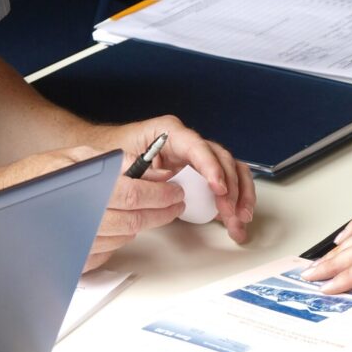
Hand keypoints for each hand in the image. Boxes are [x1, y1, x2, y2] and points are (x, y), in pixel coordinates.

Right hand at [0, 146, 185, 271]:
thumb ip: (108, 162)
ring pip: (125, 236)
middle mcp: (84, 219)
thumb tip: (139, 166)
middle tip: (174, 204)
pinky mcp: (74, 259)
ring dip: (141, 224)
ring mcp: (79, 242)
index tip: (174, 193)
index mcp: (86, 190)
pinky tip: (117, 225)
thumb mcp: (72, 157)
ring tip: (149, 212)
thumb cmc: (31, 179)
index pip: (137, 196)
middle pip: (137, 220)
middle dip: (162, 212)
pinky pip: (108, 252)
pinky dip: (118, 239)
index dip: (161, 195)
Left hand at [89, 115, 255, 243]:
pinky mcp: (201, 173)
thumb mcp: (122, 158)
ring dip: (241, 195)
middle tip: (230, 212)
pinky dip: (236, 199)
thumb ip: (143, 169)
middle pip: (222, 160)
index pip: (198, 147)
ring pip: (232, 170)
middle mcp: (189, 142)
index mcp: (170, 132)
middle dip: (231, 188)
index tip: (218, 187)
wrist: (111, 150)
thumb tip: (163, 181)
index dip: (211, 167)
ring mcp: (198, 158)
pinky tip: (237, 217)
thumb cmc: (117, 151)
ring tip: (241, 219)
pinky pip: (227, 182)